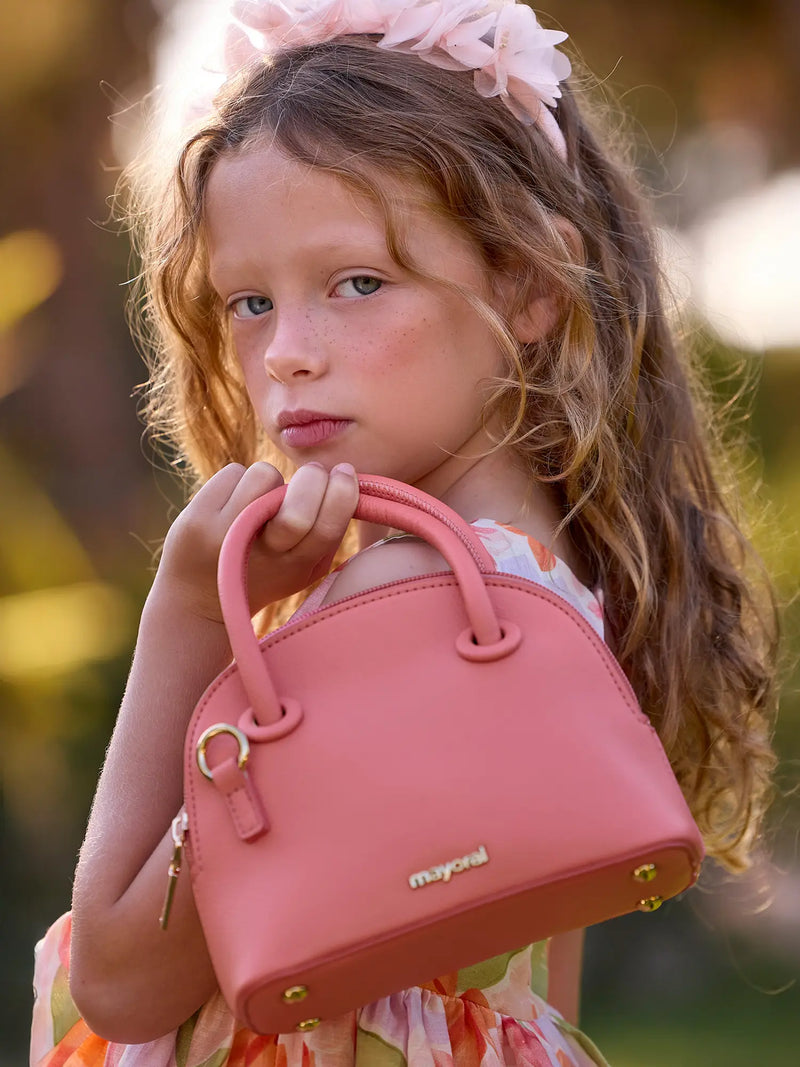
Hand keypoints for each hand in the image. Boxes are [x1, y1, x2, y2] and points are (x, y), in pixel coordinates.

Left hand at [156, 461, 358, 621]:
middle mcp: (263, 556)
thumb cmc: (262, 572)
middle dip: (311, 479)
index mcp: (298, 567)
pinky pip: (233, 472)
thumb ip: (325, 534)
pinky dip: (239, 479)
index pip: (327, 529)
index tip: (343, 473)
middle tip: (311, 473)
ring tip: (259, 499)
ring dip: (268, 479)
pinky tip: (232, 502)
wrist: (197, 601)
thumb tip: (347, 479)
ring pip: (264, 476)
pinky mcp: (197, 519)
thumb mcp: (300, 567)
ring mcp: (226, 537)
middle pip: (296, 511)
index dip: (342, 493)